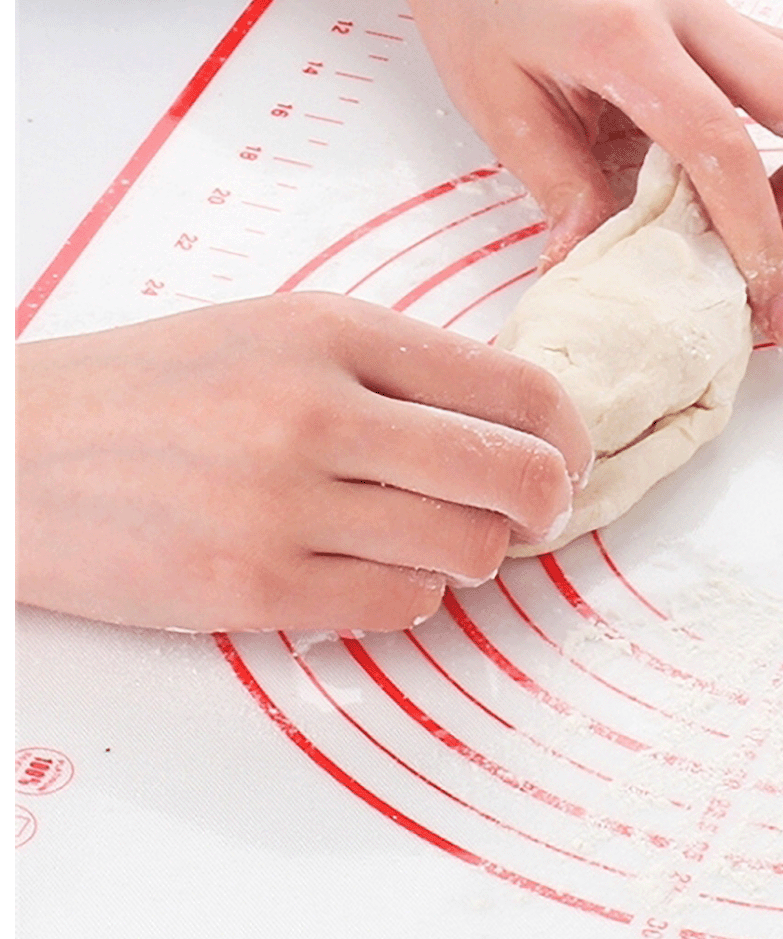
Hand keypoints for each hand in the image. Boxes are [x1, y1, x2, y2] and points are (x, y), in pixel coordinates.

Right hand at [16, 293, 591, 632]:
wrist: (12, 457)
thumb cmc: (153, 397)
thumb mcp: (275, 337)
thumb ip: (394, 372)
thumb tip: (519, 427)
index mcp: (331, 330)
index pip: (517, 387)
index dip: (570, 436)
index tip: (571, 461)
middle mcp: (315, 409)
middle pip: (515, 476)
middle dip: (547, 508)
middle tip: (534, 519)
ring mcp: (284, 503)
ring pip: (469, 550)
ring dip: (471, 556)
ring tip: (430, 541)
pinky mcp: (256, 588)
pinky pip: (405, 608)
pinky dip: (408, 598)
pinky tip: (368, 573)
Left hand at [375, 0, 782, 344]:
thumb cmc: (481, 8)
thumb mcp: (499, 107)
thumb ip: (559, 186)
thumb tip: (593, 269)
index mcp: (627, 38)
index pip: (725, 147)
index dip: (760, 238)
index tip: (770, 306)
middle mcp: (692, 14)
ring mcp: (720, 14)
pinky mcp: (729, 25)